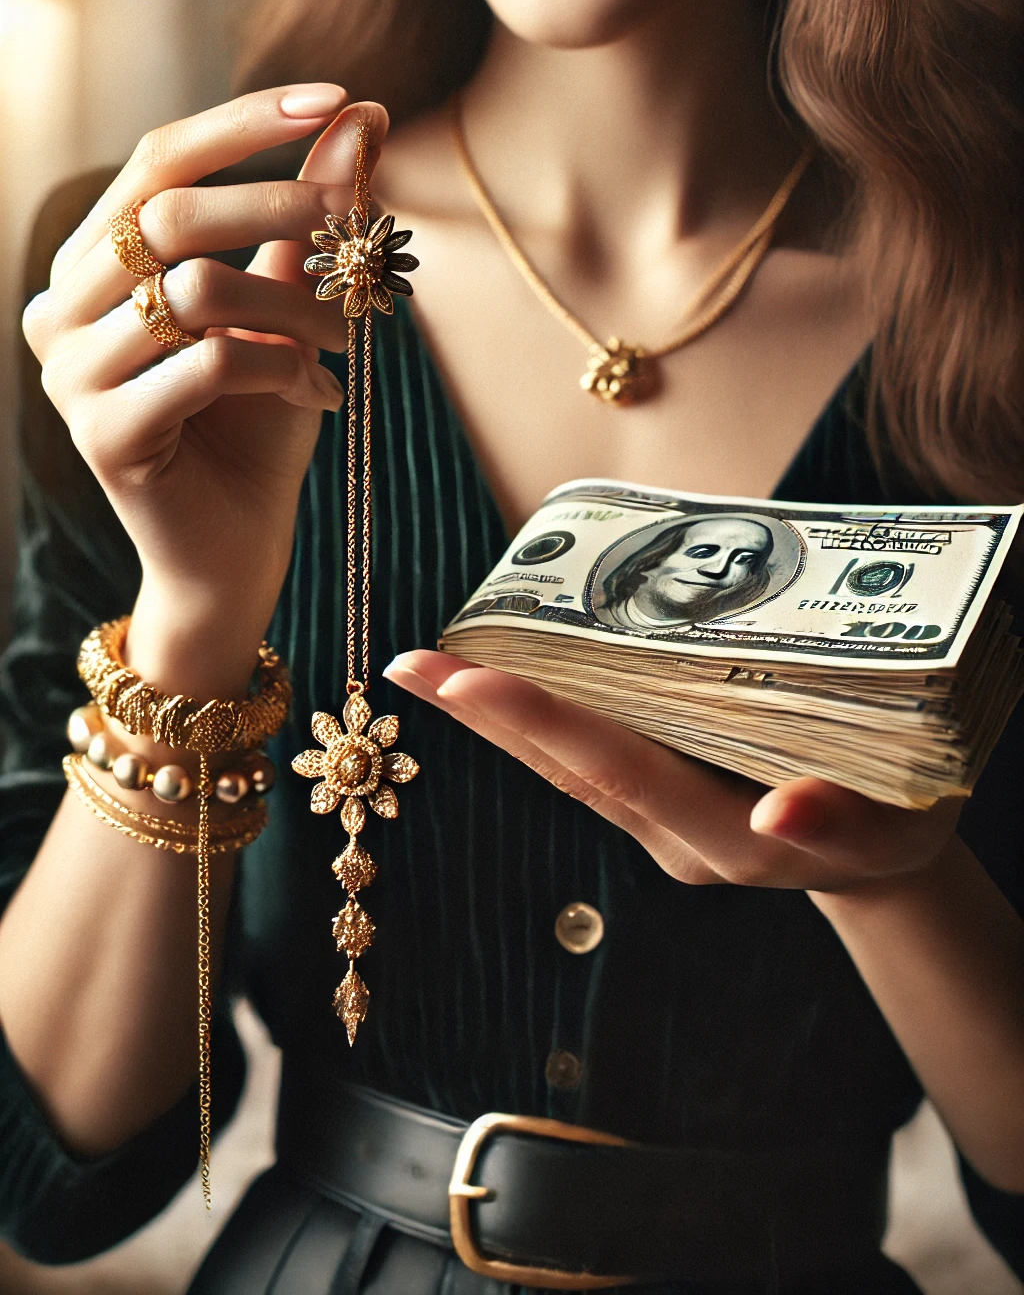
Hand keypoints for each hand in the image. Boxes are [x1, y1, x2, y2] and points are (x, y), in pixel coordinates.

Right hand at [24, 83, 383, 691]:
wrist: (234, 548)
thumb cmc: (258, 422)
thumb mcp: (289, 304)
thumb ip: (306, 215)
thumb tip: (362, 113)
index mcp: (92, 264)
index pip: (159, 159)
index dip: (244, 122)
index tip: (335, 97)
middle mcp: (60, 309)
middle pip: (167, 212)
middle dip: (280, 206)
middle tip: (357, 231)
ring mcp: (70, 374)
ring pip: (196, 289)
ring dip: (295, 306)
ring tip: (346, 341)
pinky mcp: (104, 434)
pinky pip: (209, 364)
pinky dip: (282, 369)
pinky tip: (319, 396)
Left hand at [385, 651, 961, 891]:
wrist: (884, 859)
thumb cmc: (896, 826)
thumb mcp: (890, 825)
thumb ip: (836, 821)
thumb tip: (779, 813)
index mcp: (718, 835)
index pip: (613, 767)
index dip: (541, 720)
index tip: (469, 678)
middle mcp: (671, 836)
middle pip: (565, 766)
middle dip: (485, 715)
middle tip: (408, 664)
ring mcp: (659, 826)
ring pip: (562, 765)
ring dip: (493, 716)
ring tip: (426, 665)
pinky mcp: (659, 805)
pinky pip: (584, 760)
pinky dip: (535, 720)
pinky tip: (496, 678)